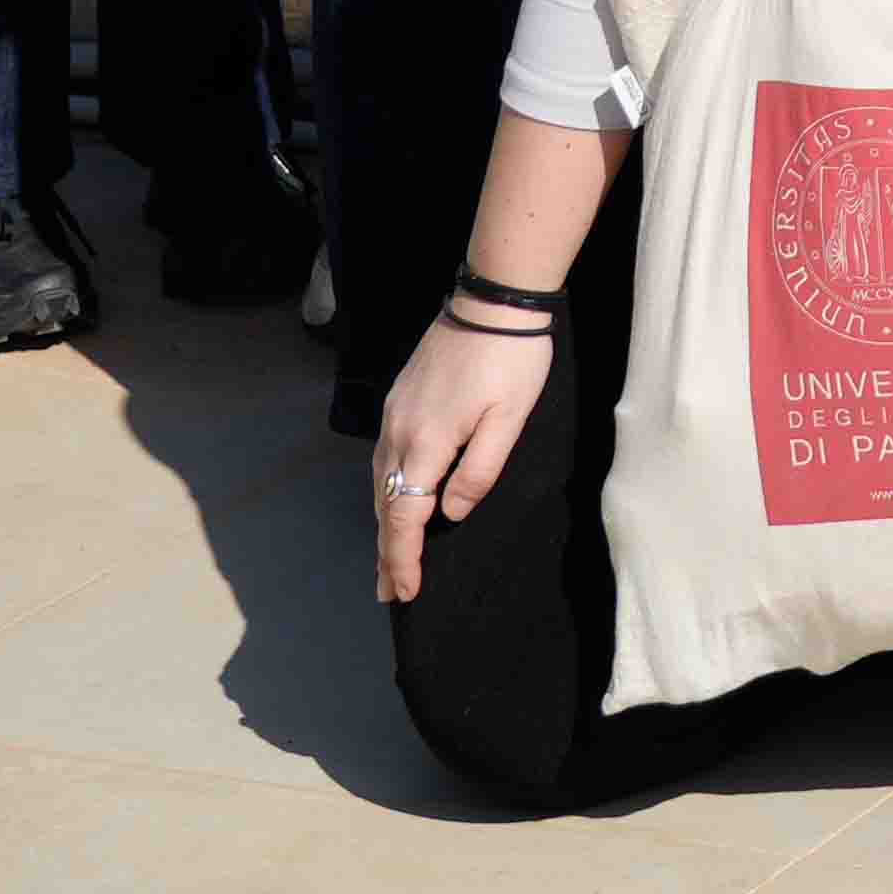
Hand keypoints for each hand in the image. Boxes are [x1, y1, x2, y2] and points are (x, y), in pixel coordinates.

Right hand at [369, 303, 558, 604]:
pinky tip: (397, 501)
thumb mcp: (510, 420)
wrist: (492, 301)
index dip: (403, 557)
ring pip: (381, 483)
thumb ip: (479, 471)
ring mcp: (395, 414)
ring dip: (385, 524)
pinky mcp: (399, 400)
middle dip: (387, 552)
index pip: (405, 516)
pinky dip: (387, 492)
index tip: (406, 592)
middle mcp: (399, 432)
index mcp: (427, 442)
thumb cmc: (511, 361)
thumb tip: (453, 514)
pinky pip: (385, 459)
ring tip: (391, 558)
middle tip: (391, 592)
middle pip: (386, 505)